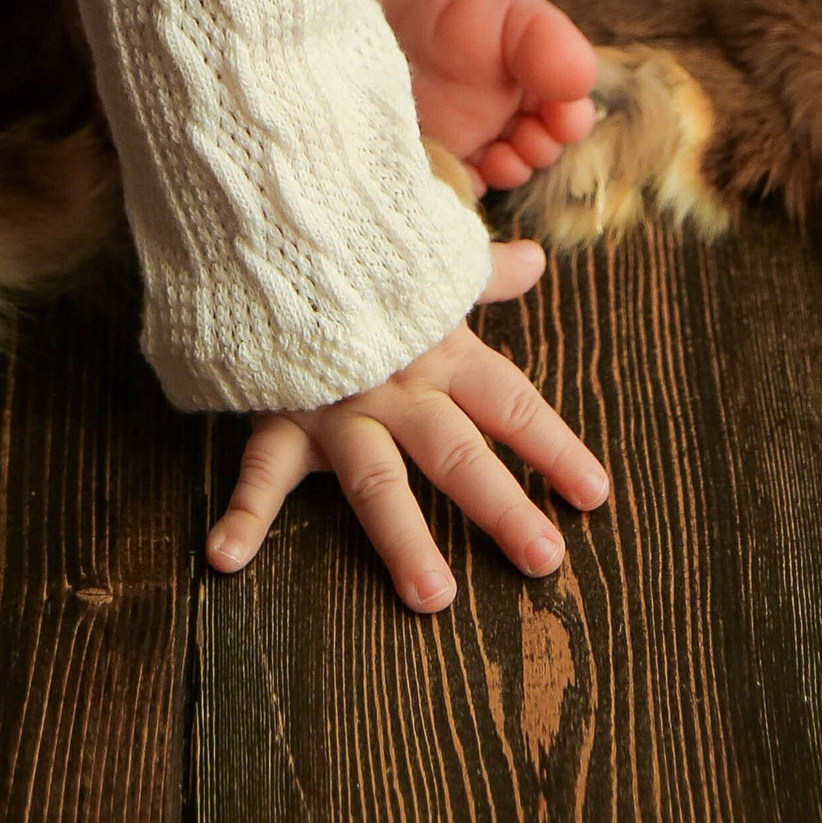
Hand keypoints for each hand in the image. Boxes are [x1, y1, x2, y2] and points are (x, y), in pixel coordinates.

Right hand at [204, 239, 609, 614]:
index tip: (594, 495)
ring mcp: (337, 406)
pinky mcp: (280, 413)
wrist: (283, 223)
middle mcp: (396, 386)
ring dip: (403, 540)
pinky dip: (243, 514)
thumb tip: (533, 262)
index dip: (553, 446)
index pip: (510, 402)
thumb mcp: (426, 261)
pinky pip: (260, 468)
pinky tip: (227, 558)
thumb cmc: (365, 255)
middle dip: (500, 506)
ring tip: (434, 599)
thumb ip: (482, 272)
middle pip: (456, 451)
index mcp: (440, 352)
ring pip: (376, 480)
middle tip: (545, 560)